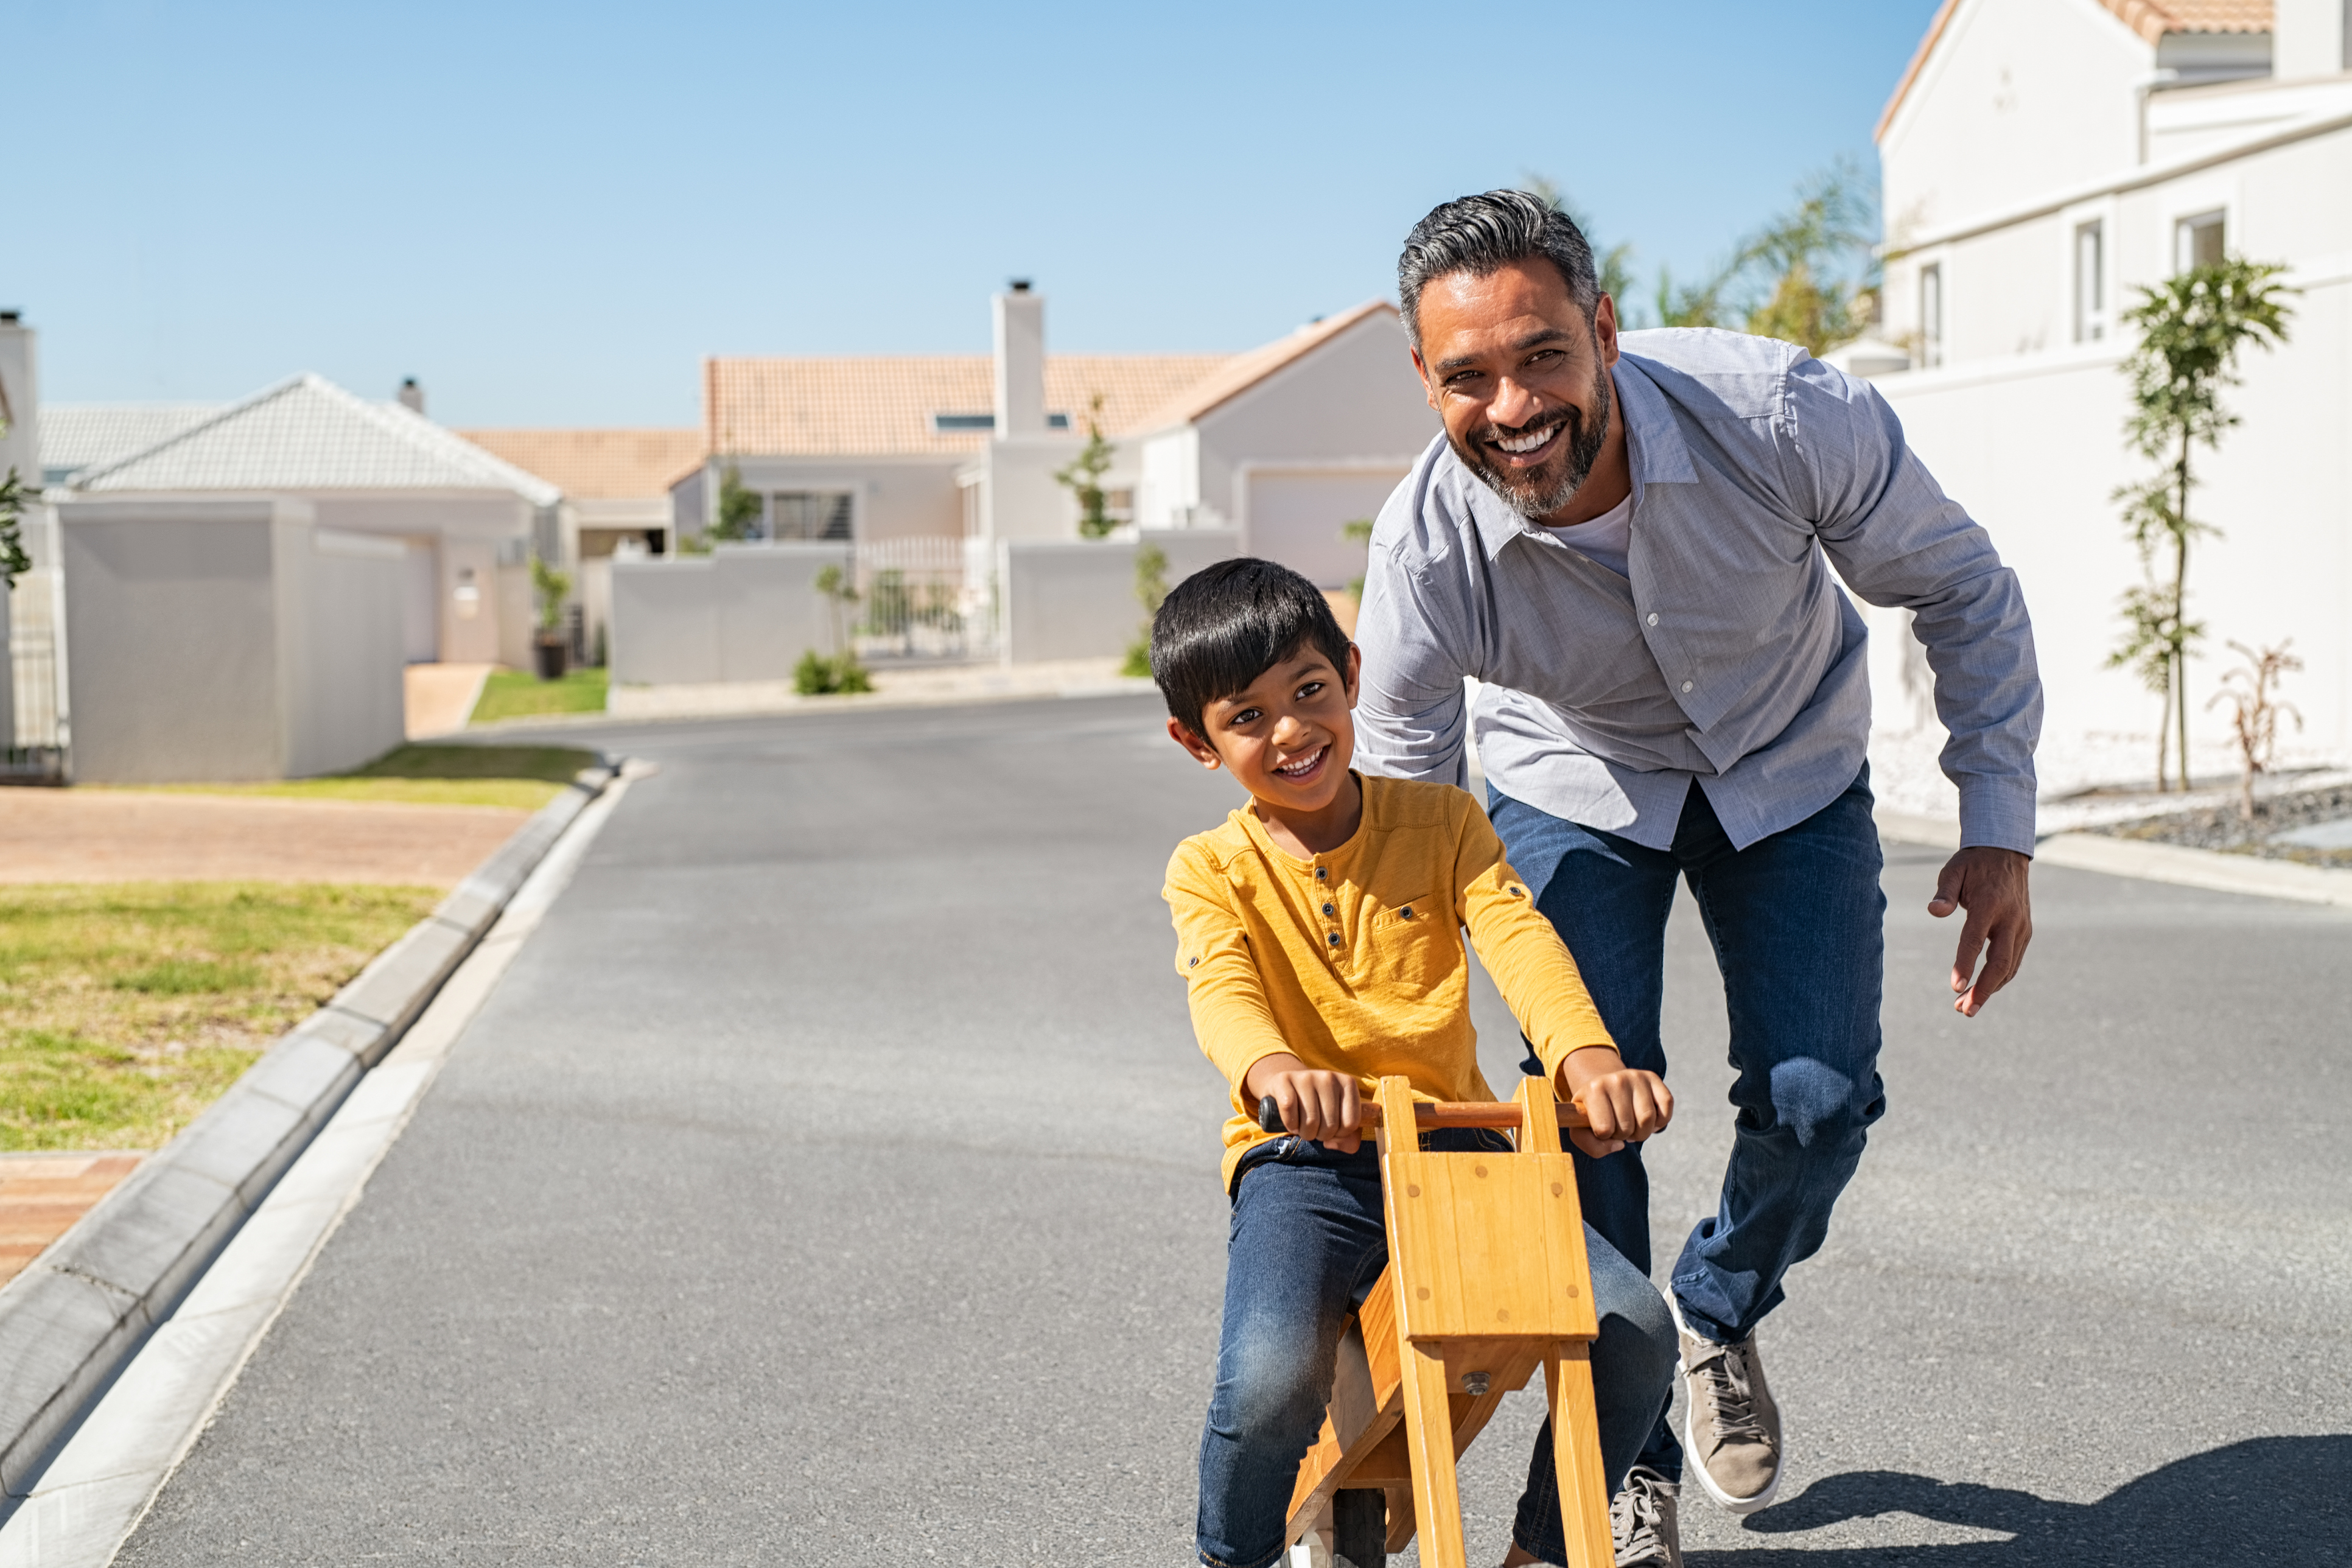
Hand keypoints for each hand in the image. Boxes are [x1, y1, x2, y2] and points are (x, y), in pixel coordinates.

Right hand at [1243, 1055, 1362, 1153]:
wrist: (1289, 1085)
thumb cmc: (1318, 1107)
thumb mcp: (1339, 1119)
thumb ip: (1349, 1139)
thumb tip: (1331, 1144)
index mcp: (1348, 1084)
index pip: (1350, 1123)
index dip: (1340, 1135)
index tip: (1332, 1128)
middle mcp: (1329, 1077)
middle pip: (1330, 1125)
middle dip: (1321, 1136)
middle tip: (1315, 1128)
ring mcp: (1306, 1077)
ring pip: (1310, 1121)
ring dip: (1306, 1133)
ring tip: (1304, 1126)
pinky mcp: (1285, 1079)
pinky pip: (1289, 1109)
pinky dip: (1290, 1124)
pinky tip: (1292, 1123)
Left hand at [1555, 1046, 1672, 1158]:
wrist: (1604, 1087)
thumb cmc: (1592, 1113)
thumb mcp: (1580, 1129)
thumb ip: (1592, 1146)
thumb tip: (1619, 1146)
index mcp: (1594, 1090)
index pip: (1604, 1129)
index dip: (1605, 1137)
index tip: (1601, 1128)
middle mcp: (1616, 1079)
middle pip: (1628, 1127)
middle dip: (1624, 1136)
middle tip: (1618, 1127)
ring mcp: (1636, 1077)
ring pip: (1648, 1120)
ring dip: (1642, 1132)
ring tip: (1632, 1124)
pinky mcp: (1653, 1079)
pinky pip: (1665, 1111)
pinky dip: (1659, 1124)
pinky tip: (1647, 1120)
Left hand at [1929, 846, 2032, 1017]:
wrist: (2006, 853)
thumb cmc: (1972, 864)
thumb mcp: (1953, 871)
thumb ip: (1944, 893)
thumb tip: (1934, 911)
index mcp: (1989, 904)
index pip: (1975, 940)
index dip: (1964, 964)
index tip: (1954, 987)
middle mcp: (2010, 919)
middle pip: (1999, 963)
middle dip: (1983, 990)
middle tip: (1964, 1010)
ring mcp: (2021, 927)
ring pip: (2009, 967)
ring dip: (1989, 990)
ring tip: (1966, 1007)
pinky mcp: (2025, 932)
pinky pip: (2013, 961)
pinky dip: (1999, 979)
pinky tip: (1982, 990)